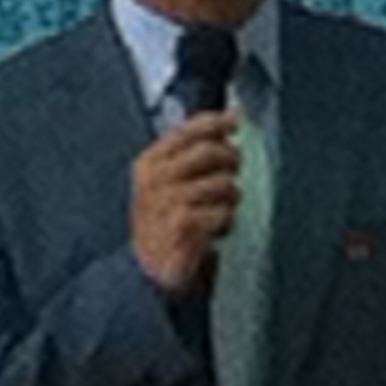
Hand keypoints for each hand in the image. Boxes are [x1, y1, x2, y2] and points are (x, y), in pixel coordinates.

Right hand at [131, 111, 245, 296]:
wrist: (152, 269)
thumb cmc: (167, 219)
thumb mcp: (172, 178)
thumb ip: (196, 146)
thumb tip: (232, 116)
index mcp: (151, 162)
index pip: (189, 129)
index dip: (217, 123)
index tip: (234, 122)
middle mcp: (156, 179)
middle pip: (212, 152)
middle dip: (230, 162)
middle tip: (228, 177)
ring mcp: (168, 203)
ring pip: (225, 184)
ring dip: (229, 200)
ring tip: (216, 211)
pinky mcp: (184, 227)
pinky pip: (225, 213)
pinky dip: (225, 223)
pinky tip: (213, 231)